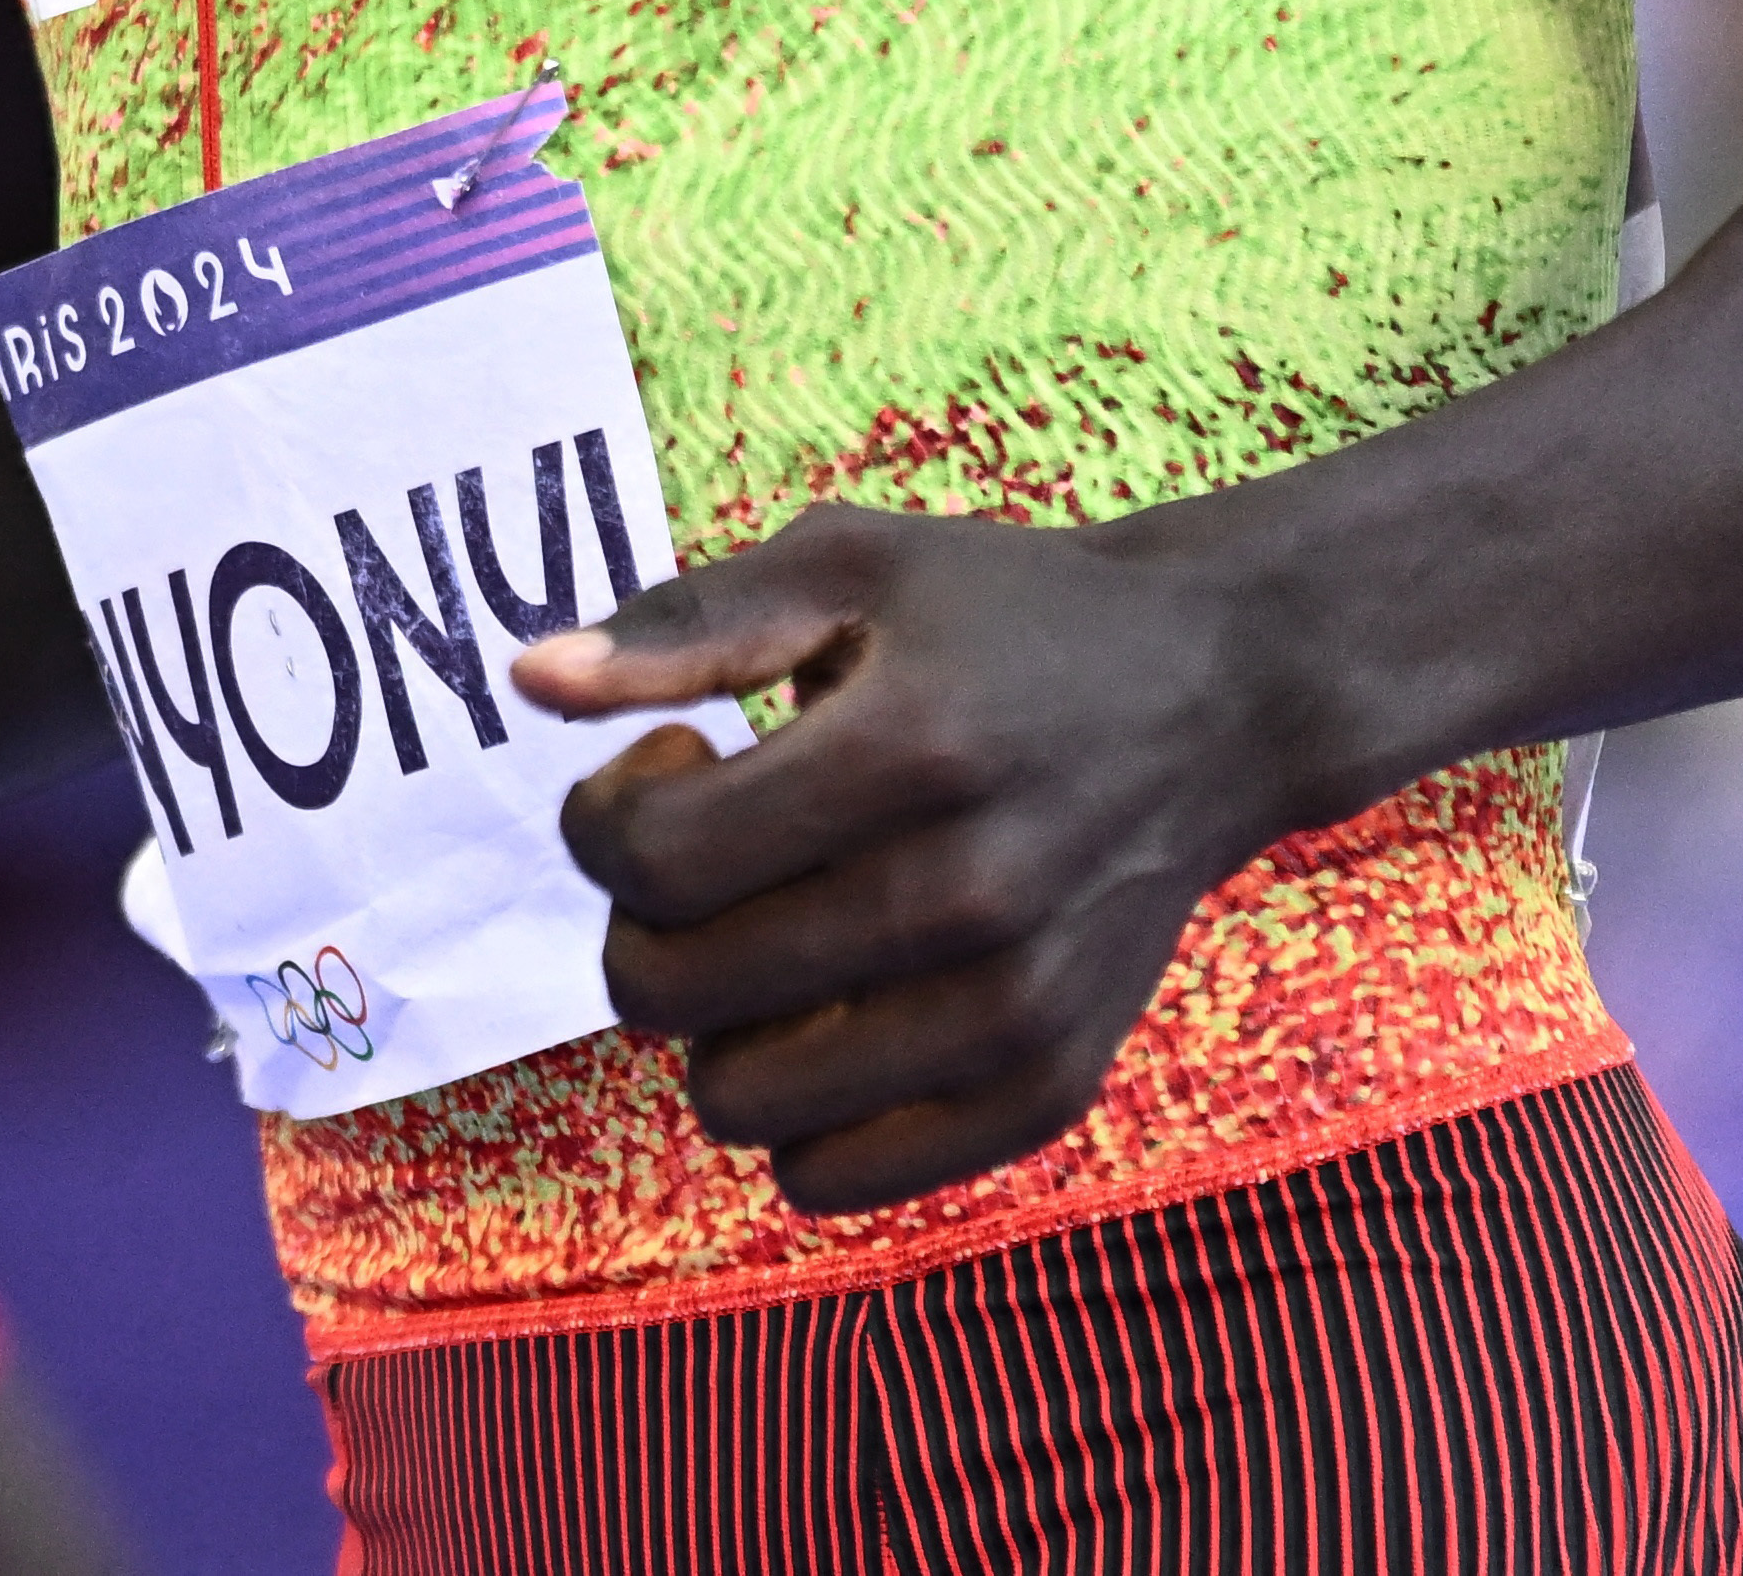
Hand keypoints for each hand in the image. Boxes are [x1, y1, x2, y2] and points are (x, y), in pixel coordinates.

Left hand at [525, 505, 1311, 1213]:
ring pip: (737, 1103)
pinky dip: (798, 1115)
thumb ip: (680, 627)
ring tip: (776, 931)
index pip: (651, 859)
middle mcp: (970, 895)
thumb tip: (527, 678)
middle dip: (642, 920)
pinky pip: (838, 1175)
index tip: (669, 763)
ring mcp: (1016, 1010)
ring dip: (714, 1025)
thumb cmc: (1002, 618)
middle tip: (712, 852)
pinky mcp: (1050, 1088)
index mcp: (908, 750)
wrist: (1215, 698)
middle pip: (672, 991)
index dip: (604, 816)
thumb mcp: (847, 567)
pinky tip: (833, 1011)